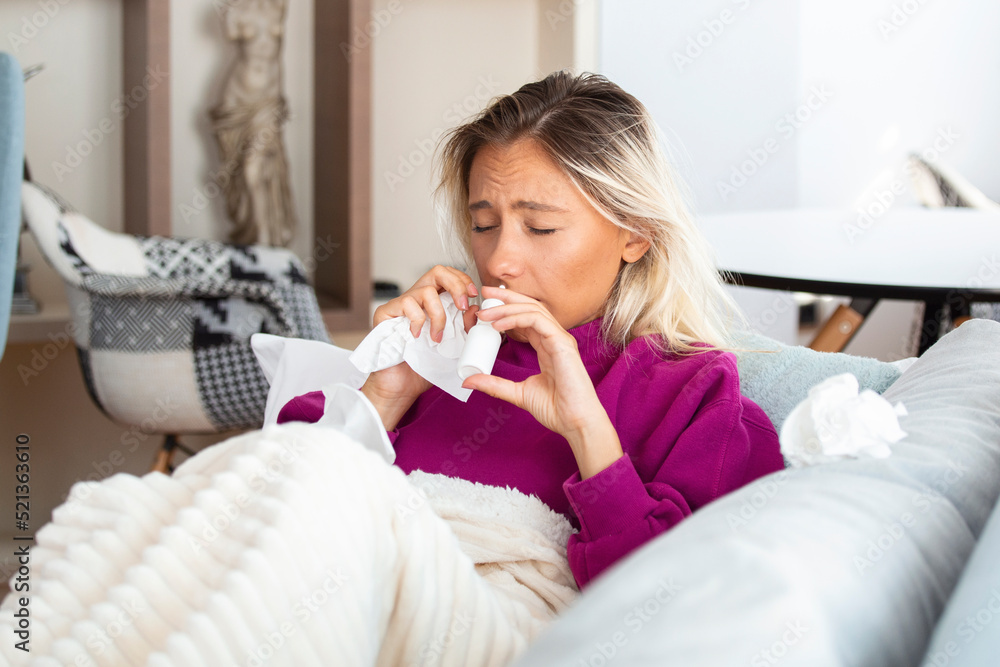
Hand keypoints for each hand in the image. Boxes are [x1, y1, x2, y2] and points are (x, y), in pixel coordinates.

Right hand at [361, 265, 480, 429]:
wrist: (402, 386)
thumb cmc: (425, 366)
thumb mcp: (453, 346)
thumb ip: (465, 328)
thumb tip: (474, 309)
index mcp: (433, 302)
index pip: (449, 276)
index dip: (463, 280)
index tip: (473, 296)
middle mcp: (417, 298)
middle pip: (438, 271)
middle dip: (456, 285)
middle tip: (462, 306)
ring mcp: (400, 304)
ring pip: (426, 291)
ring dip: (439, 315)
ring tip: (437, 337)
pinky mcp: (385, 313)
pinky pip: (407, 304)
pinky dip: (418, 320)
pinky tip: (417, 336)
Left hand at [460, 286, 623, 478]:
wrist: (574, 422)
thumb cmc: (556, 409)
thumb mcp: (517, 393)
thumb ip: (495, 384)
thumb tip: (469, 381)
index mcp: (547, 346)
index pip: (526, 318)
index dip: (506, 310)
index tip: (485, 309)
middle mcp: (554, 338)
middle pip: (530, 306)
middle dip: (506, 298)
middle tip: (485, 293)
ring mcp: (560, 338)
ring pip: (533, 309)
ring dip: (507, 307)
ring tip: (485, 313)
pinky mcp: (562, 342)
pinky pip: (538, 320)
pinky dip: (517, 318)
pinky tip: (498, 325)